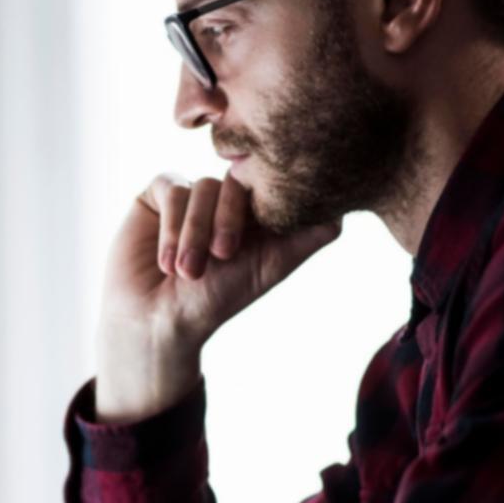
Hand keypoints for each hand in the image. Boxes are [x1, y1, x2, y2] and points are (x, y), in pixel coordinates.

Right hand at [95, 173, 340, 421]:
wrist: (158, 320)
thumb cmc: (215, 299)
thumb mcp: (271, 266)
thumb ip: (308, 235)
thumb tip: (346, 206)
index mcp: (258, 211)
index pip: (272, 185)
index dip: (266, 206)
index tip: (254, 243)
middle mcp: (227, 196)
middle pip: (239, 182)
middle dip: (227, 221)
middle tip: (222, 257)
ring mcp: (194, 192)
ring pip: (202, 187)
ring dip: (194, 233)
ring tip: (186, 271)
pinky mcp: (160, 192)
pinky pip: (172, 188)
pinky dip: (171, 226)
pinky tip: (166, 262)